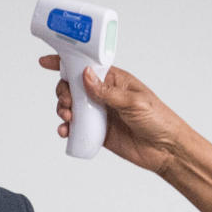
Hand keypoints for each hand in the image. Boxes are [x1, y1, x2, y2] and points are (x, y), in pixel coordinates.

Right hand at [39, 56, 189, 174]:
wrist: (165, 149)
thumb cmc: (158, 119)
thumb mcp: (134, 102)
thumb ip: (108, 91)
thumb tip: (86, 76)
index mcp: (114, 80)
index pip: (86, 66)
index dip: (65, 62)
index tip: (46, 62)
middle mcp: (103, 94)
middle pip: (72, 87)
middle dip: (63, 92)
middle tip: (68, 103)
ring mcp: (99, 113)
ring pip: (71, 107)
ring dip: (62, 110)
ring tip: (68, 118)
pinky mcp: (97, 131)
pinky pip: (75, 127)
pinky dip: (66, 128)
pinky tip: (66, 132)